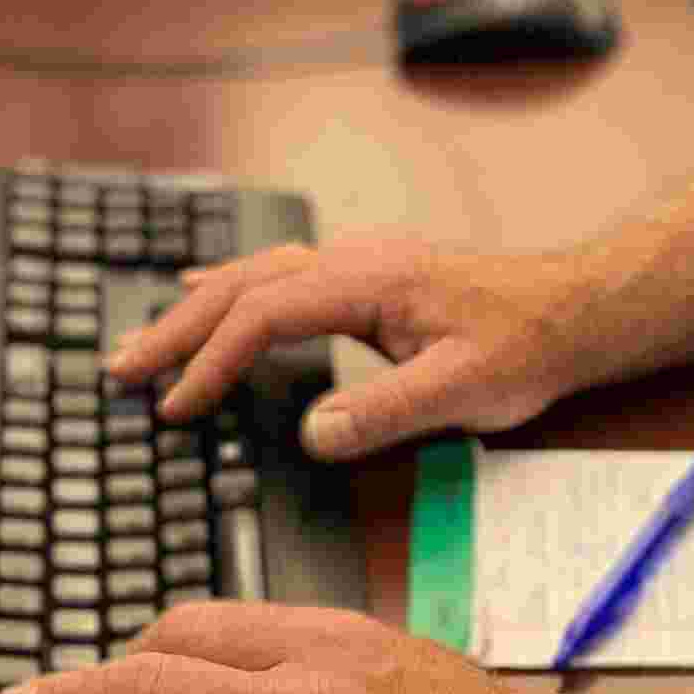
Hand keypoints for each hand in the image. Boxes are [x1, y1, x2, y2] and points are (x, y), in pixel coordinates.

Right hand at [107, 232, 577, 458]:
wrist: (574, 308)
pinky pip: (276, 274)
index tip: (177, 407)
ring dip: (194, 309)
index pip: (266, 315)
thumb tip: (314, 432)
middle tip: (120, 370)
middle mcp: (353, 261)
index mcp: (368, 282)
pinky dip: (228, 289)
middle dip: (176, 328)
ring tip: (141, 344)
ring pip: (253, 274)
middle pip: (243, 285)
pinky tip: (201, 292)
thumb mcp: (465, 389)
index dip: (214, 361)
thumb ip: (387, 410)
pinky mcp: (364, 278)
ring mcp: (356, 264)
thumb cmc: (526, 345)